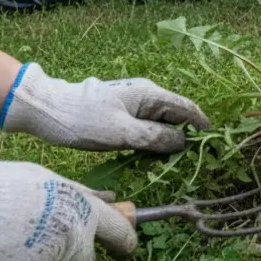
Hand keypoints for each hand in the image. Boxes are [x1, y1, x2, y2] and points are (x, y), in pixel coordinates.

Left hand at [0, 63, 210, 152]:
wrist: (46, 109)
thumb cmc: (83, 119)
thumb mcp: (121, 132)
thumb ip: (154, 137)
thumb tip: (182, 142)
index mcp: (150, 94)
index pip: (187, 108)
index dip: (203, 126)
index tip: (214, 145)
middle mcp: (145, 95)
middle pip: (176, 116)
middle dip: (186, 137)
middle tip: (193, 162)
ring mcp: (133, 104)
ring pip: (160, 123)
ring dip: (168, 142)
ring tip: (173, 165)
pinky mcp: (122, 114)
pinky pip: (146, 127)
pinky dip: (152, 141)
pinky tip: (150, 158)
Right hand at [0, 149, 135, 260]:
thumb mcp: (47, 179)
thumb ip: (79, 194)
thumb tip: (109, 198)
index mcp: (81, 215)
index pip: (119, 233)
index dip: (126, 240)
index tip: (128, 246)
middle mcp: (68, 248)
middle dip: (68, 253)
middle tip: (41, 235)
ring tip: (4, 237)